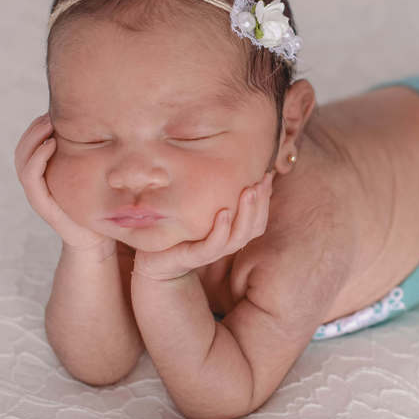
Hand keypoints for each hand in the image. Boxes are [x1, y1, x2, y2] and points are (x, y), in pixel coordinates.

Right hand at [14, 112, 114, 254]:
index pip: (30, 144)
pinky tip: (50, 145)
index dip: (36, 126)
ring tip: (48, 125)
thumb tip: (105, 122)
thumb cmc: (98, 204)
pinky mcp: (41, 204)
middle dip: (34, 128)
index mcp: (45, 173)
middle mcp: (37, 182)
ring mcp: (37, 193)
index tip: (52, 112)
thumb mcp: (94, 173)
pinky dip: (37, 159)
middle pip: (22, 149)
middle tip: (50, 114)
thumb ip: (90, 153)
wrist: (98, 238)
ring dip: (33, 139)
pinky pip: (31, 177)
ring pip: (22, 160)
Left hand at [133, 170, 274, 281]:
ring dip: (246, 213)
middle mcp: (225, 243)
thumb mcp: (196, 206)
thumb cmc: (176, 228)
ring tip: (249, 191)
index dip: (265, 199)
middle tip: (262, 180)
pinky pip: (212, 246)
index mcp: (230, 233)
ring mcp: (210, 252)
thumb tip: (226, 160)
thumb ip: (213, 192)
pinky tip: (224, 213)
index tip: (268, 175)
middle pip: (254, 227)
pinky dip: (221, 231)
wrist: (150, 258)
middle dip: (261, 203)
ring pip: (238, 237)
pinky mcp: (192, 257)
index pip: (258, 219)